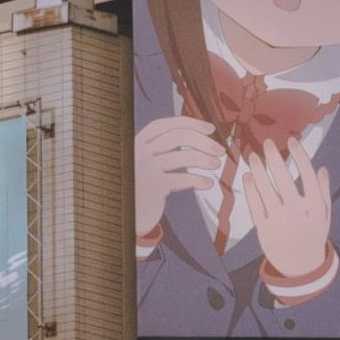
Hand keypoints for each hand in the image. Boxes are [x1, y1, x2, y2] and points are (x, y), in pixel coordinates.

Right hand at [134, 116, 222, 238]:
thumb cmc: (136, 189)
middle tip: (219, 150)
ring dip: (204, 159)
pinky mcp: (153, 188)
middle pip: (177, 137)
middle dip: (204, 142)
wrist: (120, 216)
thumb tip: (195, 137)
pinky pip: (182, 179)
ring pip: (182, 157)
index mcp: (136, 144)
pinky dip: (197, 180)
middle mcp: (139, 154)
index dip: (189, 123)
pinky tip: (206, 184)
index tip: (209, 128)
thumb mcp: (141, 164)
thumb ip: (158, 150)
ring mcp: (145, 170)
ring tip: (215, 164)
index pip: (164, 125)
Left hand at [244, 138, 331, 279]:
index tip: (291, 141)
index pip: (307, 174)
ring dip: (258, 171)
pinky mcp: (264, 229)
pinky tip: (247, 177)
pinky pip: (255, 206)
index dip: (299, 155)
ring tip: (253, 156)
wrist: (301, 265)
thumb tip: (320, 168)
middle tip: (267, 142)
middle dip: (274, 158)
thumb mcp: (325, 215)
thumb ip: (324, 191)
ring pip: (266, 190)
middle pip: (283, 179)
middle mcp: (298, 211)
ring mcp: (279, 220)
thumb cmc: (313, 235)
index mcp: (316, 205)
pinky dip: (250, 190)